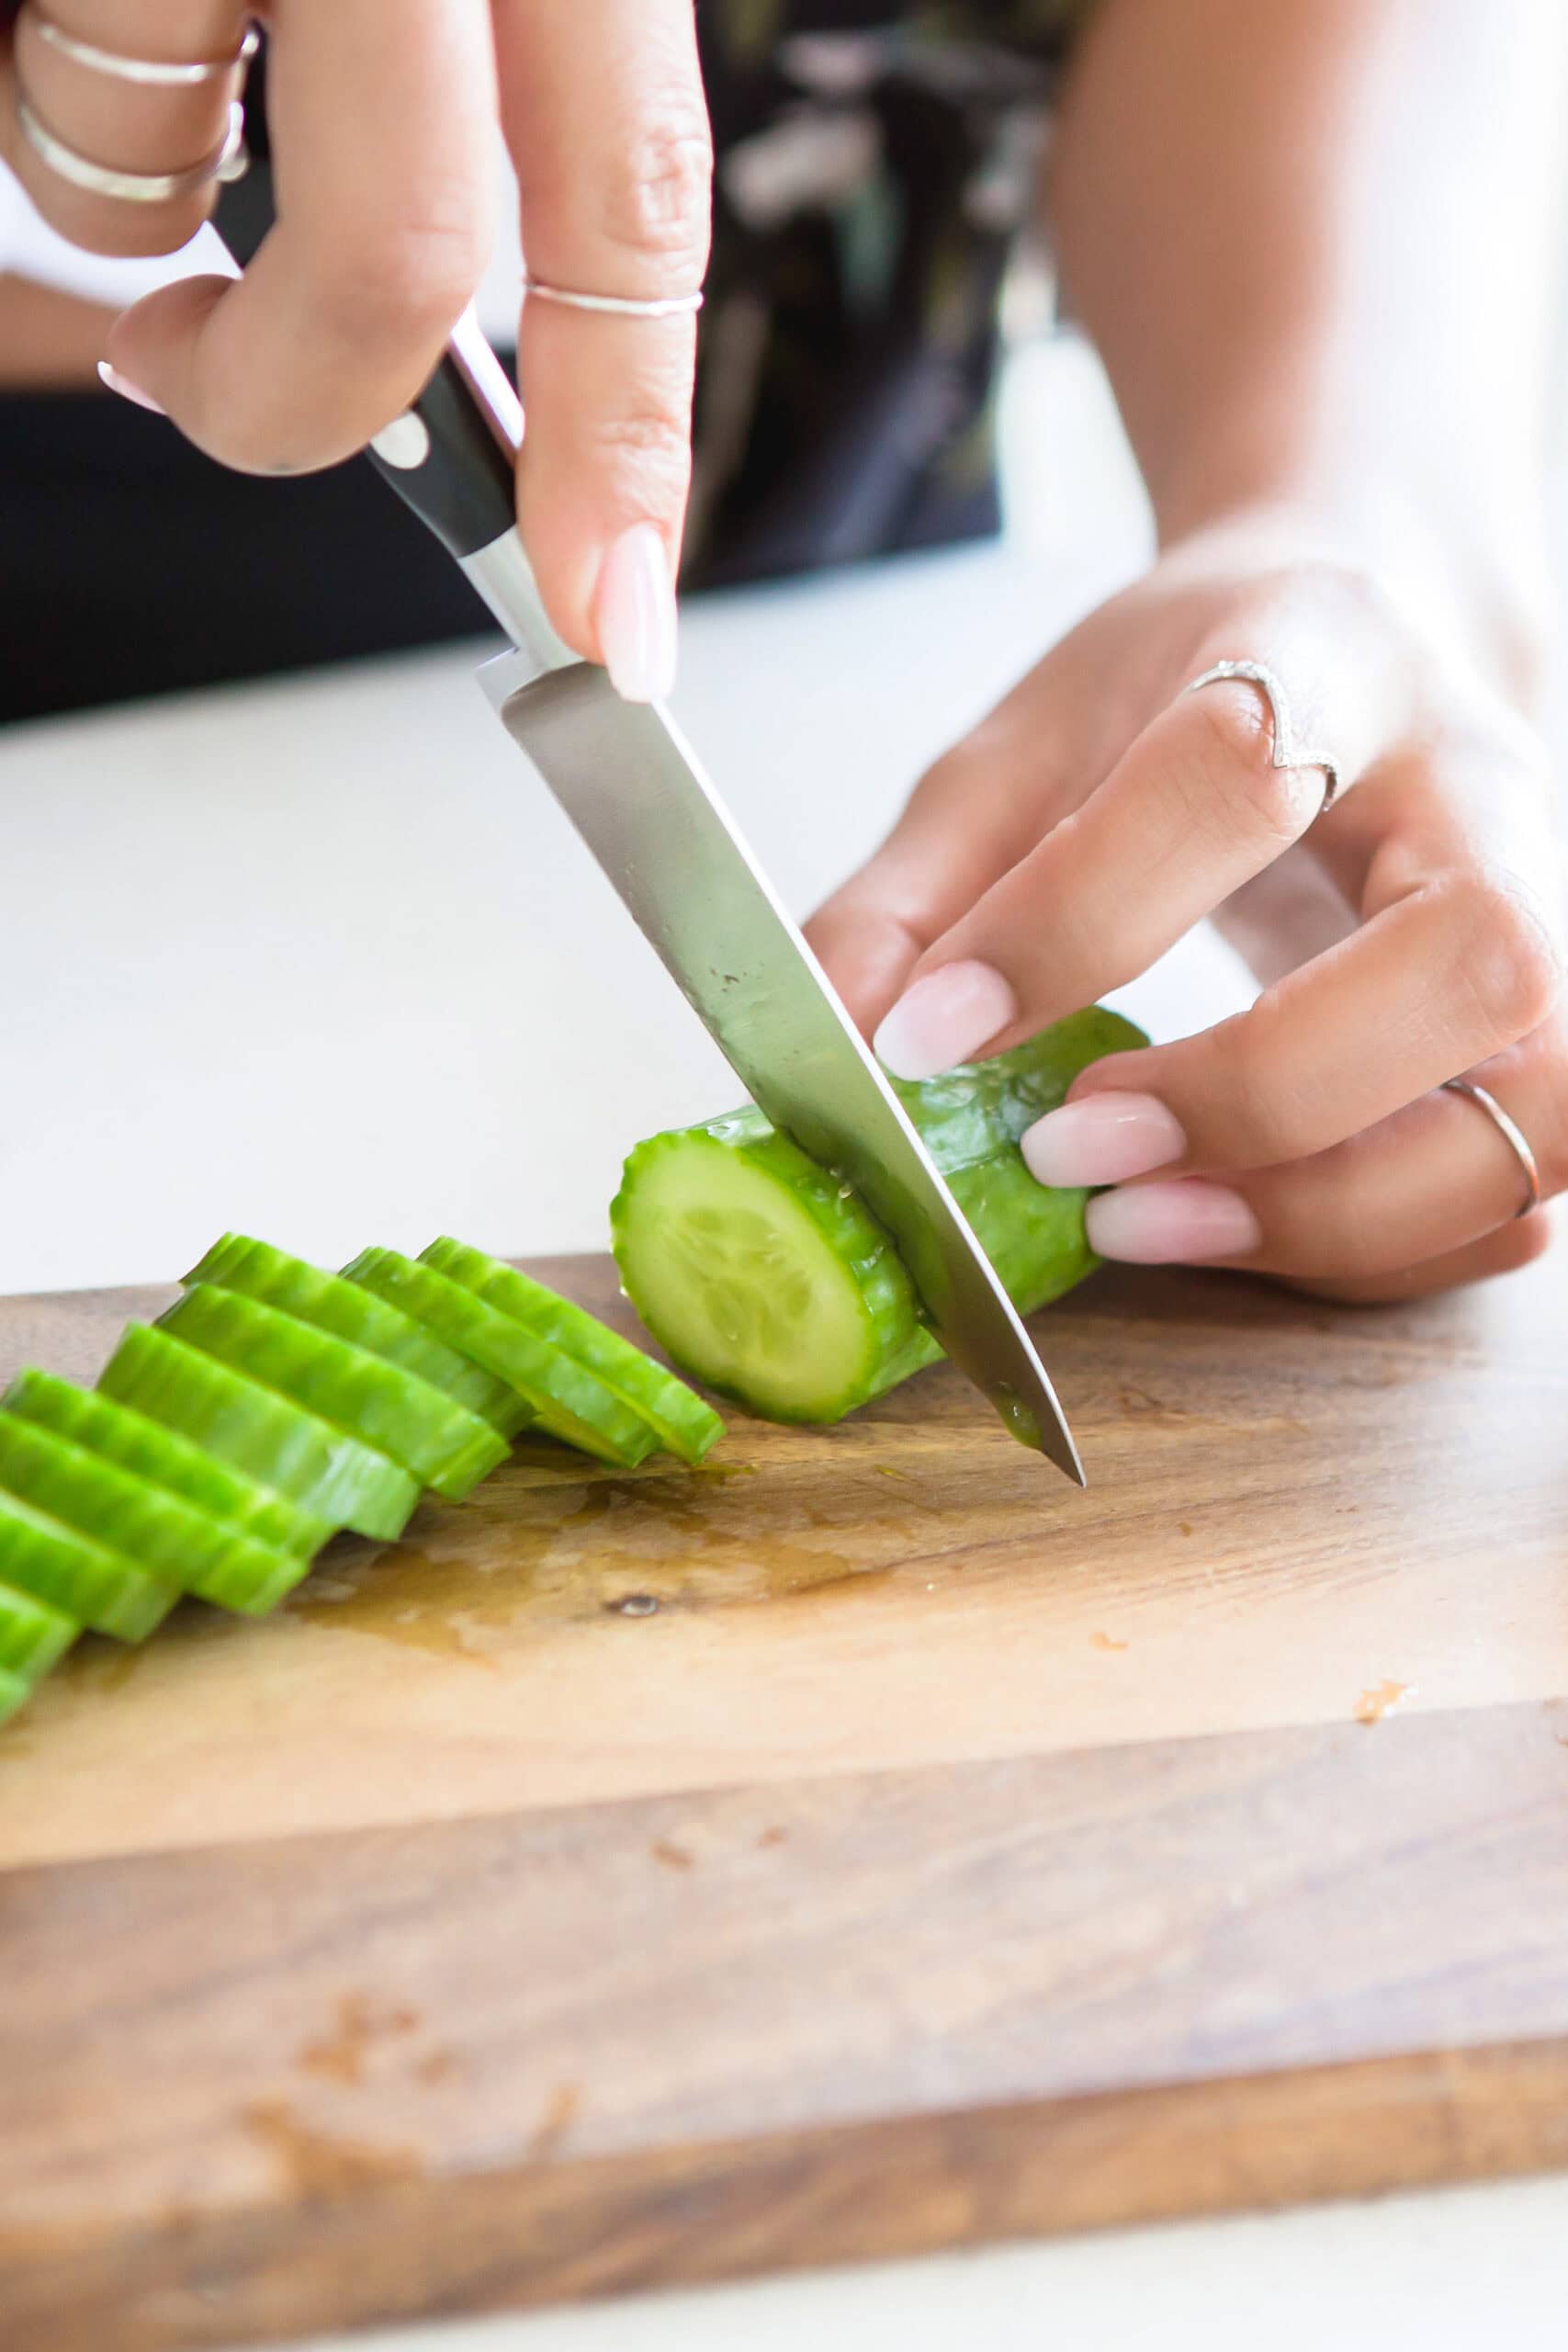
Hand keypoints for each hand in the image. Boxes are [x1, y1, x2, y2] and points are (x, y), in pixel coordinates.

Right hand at [0, 0, 710, 695]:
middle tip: (205, 386)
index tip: (616, 622)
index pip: (633, 211)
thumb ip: (462, 96)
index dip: (628, 446)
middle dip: (294, 400)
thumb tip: (428, 365)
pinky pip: (32, 86)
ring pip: (145, 166)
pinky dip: (31, 85)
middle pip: (395, 262)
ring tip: (93, 22)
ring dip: (110, 164)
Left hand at [808, 528, 1563, 1301]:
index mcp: (1321, 657)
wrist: (1375, 628)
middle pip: (1471, 960)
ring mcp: (1554, 912)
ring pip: (1540, 1105)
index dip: (1073, 921)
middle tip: (1076, 1152)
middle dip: (1262, 1097)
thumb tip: (848, 1050)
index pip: (1234, 772)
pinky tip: (1239, 1227)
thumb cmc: (1192, 691)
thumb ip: (919, 893)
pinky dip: (1384, 1251)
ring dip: (1339, 1211)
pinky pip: (1522, 1191)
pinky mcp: (1555, 1030)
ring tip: (1147, 1222)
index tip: (933, 1039)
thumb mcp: (1023, 746)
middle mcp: (1481, 784)